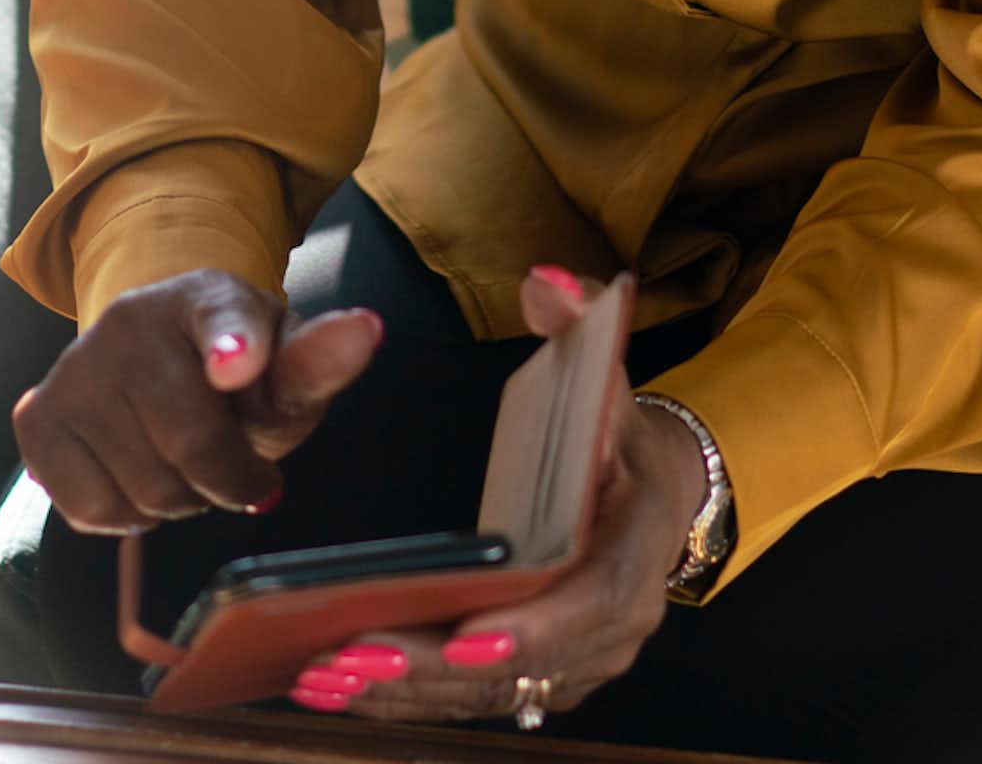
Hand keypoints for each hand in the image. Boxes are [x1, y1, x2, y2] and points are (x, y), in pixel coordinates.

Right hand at [12, 269, 381, 532]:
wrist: (154, 361)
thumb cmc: (235, 375)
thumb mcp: (283, 369)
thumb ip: (319, 360)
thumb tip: (367, 329)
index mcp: (208, 296)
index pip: (224, 316)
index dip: (233, 344)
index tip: (237, 363)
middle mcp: (131, 319)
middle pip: (192, 446)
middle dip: (226, 479)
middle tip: (231, 463)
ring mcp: (76, 366)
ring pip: (144, 490)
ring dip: (177, 500)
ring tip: (179, 461)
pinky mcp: (38, 416)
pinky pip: (91, 509)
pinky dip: (125, 514)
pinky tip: (133, 471)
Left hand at [291, 267, 703, 724]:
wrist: (655, 489)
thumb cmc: (615, 432)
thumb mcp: (605, 369)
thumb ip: (576, 322)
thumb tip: (546, 282)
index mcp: (635, 549)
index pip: (594, 603)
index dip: (537, 628)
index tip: (467, 633)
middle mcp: (615, 624)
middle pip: (529, 666)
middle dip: (438, 667)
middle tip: (355, 655)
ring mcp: (580, 661)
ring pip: (493, 694)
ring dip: (409, 691)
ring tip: (326, 674)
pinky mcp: (541, 676)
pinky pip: (476, 698)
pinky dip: (411, 697)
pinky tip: (342, 685)